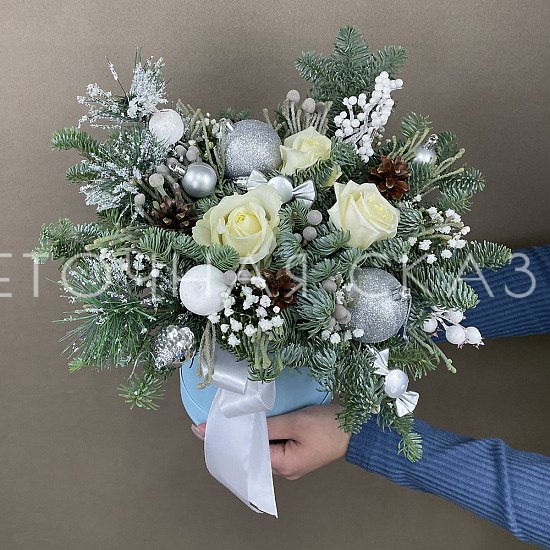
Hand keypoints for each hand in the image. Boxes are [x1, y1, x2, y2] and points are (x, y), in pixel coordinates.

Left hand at [191, 404, 350, 479]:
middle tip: (211, 423)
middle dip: (236, 438)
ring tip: (228, 419)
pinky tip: (253, 420)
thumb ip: (267, 425)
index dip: (228, 440)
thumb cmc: (328, 426)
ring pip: (263, 447)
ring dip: (250, 434)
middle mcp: (285, 469)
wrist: (359, 427)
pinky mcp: (296, 451)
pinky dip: (263, 432)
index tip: (202, 430)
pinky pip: (273, 443)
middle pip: (254, 453)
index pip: (248, 454)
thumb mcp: (295, 422)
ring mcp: (291, 461)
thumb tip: (242, 424)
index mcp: (284, 466)